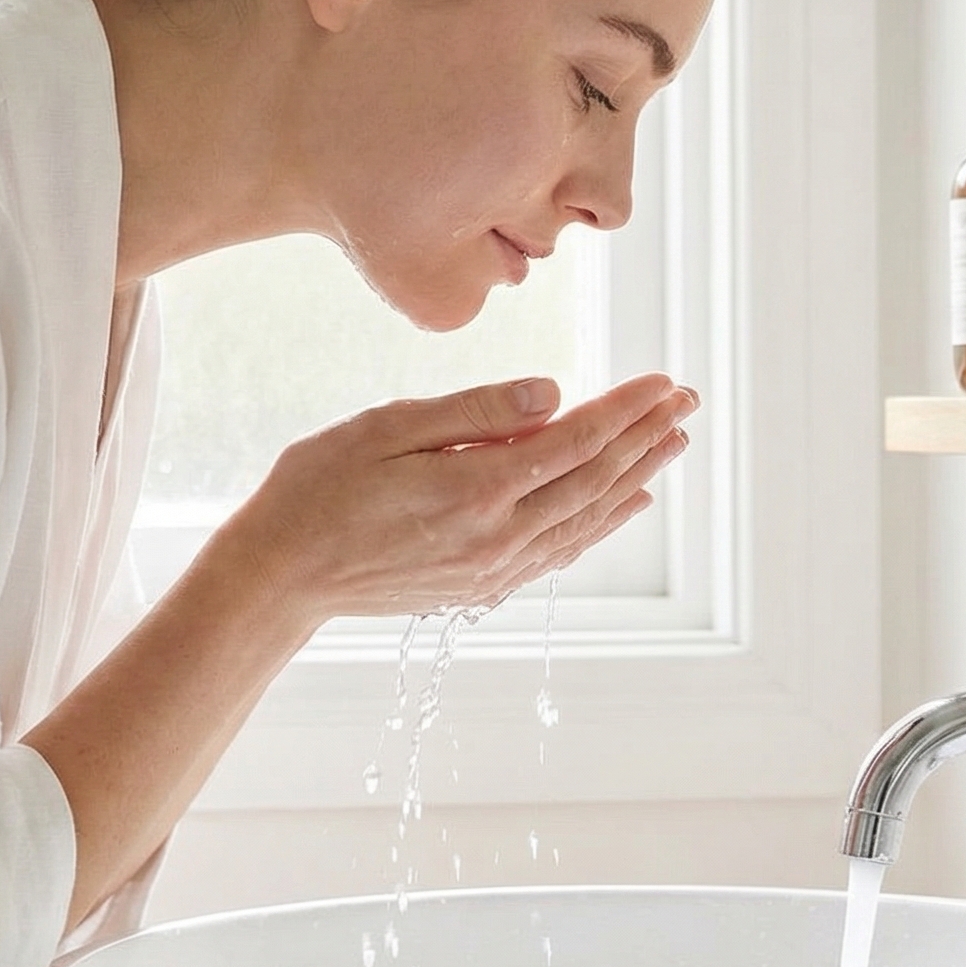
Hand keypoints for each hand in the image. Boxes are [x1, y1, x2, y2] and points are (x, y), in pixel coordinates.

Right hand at [212, 372, 699, 626]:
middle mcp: (496, 536)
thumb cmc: (316, 490)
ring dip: (635, 479)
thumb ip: (475, 412)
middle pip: (593, 481)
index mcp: (476, 489)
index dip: (625, 409)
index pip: (574, 441)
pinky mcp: (478, 586)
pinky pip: (560, 551)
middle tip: (686, 402)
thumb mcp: (386, 429)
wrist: (279, 577)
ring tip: (672, 446)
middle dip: (644, 438)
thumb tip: (554, 395)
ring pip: (585, 520)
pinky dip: (600, 524)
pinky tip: (624, 504)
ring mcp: (491, 568)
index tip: (664, 380)